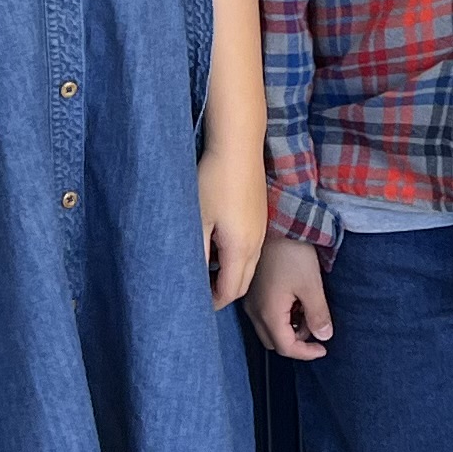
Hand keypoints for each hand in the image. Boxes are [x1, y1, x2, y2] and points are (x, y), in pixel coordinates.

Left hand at [199, 142, 268, 309]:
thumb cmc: (213, 182)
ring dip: (230, 275)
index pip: (230, 291)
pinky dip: (237, 259)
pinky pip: (252, 250)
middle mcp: (256, 244)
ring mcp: (261, 230)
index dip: (213, 303)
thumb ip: (196, 254)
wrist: (239, 147)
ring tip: (206, 270)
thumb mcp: (198, 221)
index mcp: (240, 249)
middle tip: (200, 291)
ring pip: (249, 267)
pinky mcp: (260, 217)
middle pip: (243, 283)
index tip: (195, 304)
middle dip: (223, 293)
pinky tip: (218, 245)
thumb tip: (191, 280)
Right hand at [245, 234, 333, 358]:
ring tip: (307, 307)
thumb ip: (317, 315)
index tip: (324, 349)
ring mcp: (250, 301)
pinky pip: (264, 315)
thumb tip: (324, 337)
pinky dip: (282, 316)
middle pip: (274, 342)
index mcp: (268, 313)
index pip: (285, 348)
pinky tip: (295, 299)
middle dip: (297, 340)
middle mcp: (253, 311)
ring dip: (289, 328)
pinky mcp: (252, 291)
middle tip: (316, 324)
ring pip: (269, 329)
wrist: (275, 223)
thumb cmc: (292, 253)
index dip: (306, 353)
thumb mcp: (311, 285)